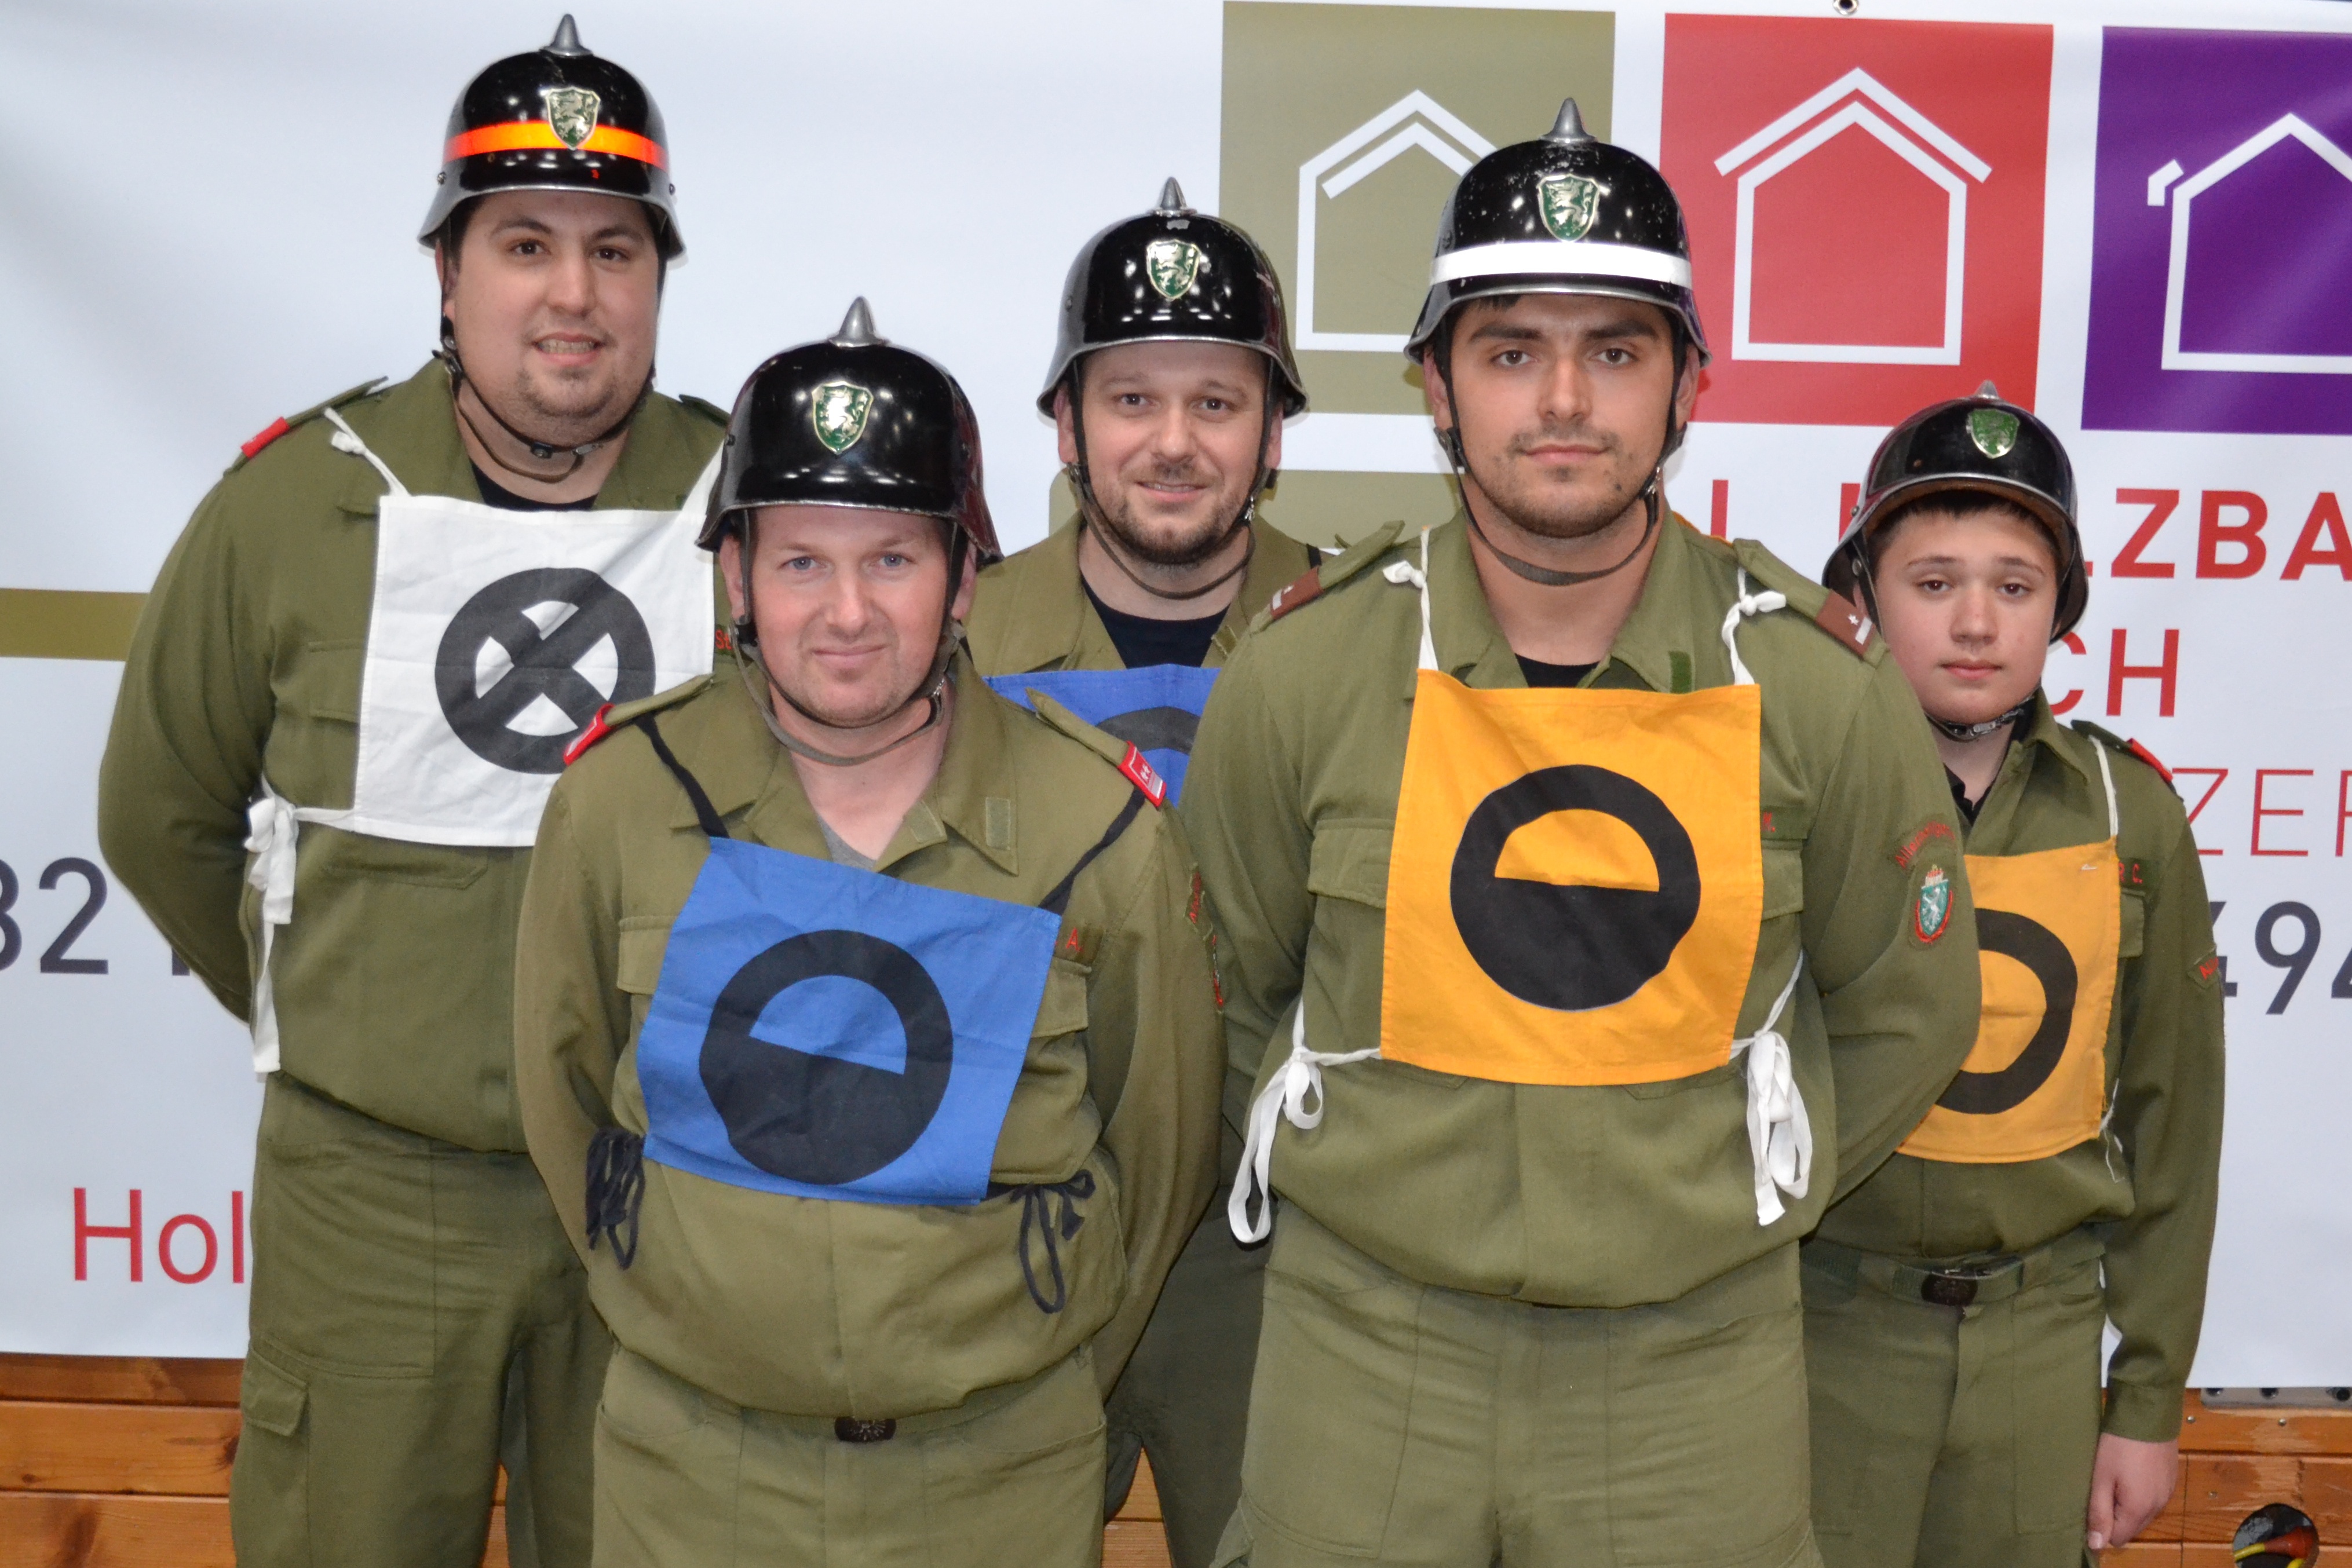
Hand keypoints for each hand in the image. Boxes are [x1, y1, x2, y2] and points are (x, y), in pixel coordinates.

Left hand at [2085, 1433, 2179, 1551]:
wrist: (2148, 1414)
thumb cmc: (2118, 1446)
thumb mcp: (2101, 1478)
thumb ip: (2099, 1513)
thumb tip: (2096, 1546)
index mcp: (2140, 1510)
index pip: (2119, 1538)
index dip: (2101, 1529)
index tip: (2089, 1510)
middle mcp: (2158, 1506)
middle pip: (2132, 1527)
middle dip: (2114, 1518)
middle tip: (2098, 1492)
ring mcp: (2167, 1493)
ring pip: (2143, 1513)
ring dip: (2127, 1505)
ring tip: (2111, 1481)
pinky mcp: (2170, 1479)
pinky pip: (2152, 1498)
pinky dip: (2139, 1494)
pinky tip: (2128, 1474)